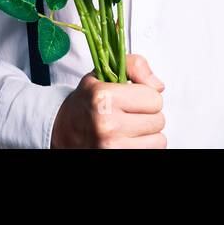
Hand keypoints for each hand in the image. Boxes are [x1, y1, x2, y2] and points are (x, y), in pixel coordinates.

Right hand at [51, 54, 166, 147]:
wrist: (64, 130)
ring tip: (128, 127)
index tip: (132, 97)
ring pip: (159, 140)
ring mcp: (112, 146)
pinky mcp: (117, 158)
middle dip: (147, 115)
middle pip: (158, 119)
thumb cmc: (87, 102)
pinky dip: (144, 146)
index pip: (154, 99)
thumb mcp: (104, 74)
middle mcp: (107, 124)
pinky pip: (153, 152)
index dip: (146, 95)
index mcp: (103, 98)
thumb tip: (158, 86)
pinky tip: (128, 139)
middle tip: (128, 112)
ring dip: (147, 133)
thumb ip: (135, 66)